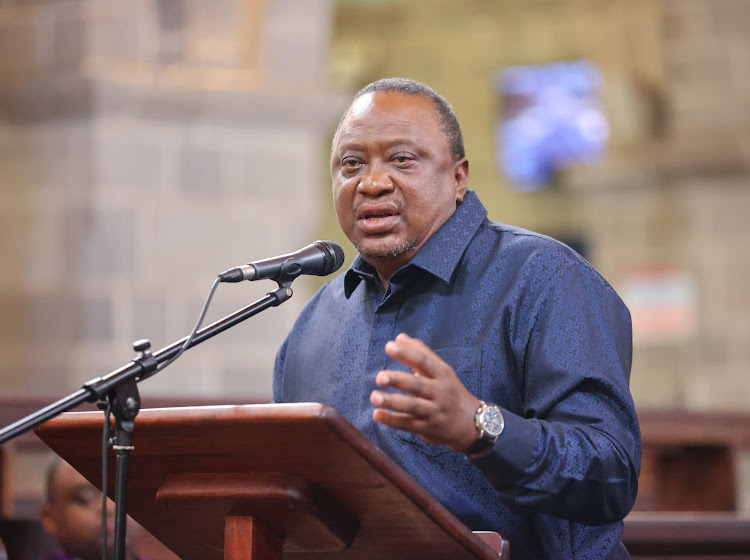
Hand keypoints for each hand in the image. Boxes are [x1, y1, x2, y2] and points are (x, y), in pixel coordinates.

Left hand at [370, 333, 481, 451]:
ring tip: (374, 397)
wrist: (471, 424)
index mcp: (443, 375)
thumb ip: (421, 354)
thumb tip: (399, 337)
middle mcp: (440, 393)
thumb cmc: (451, 392)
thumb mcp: (442, 371)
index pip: (424, 361)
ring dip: (392, 402)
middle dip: (398, 380)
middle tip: (380, 377)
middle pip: (418, 385)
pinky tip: (377, 415)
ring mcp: (435, 412)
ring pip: (413, 406)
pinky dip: (392, 420)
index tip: (389, 346)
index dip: (407, 353)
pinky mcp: (428, 428)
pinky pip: (408, 424)